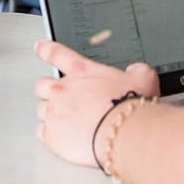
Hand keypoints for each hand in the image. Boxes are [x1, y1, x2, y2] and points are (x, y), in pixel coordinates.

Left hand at [34, 40, 158, 166]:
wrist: (124, 132)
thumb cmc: (131, 106)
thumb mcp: (143, 77)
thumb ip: (137, 70)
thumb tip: (137, 70)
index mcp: (82, 71)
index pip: (57, 53)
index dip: (46, 49)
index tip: (40, 47)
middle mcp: (63, 89)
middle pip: (41, 84)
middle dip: (47, 89)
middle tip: (58, 96)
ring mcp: (55, 111)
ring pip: (41, 109)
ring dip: (49, 112)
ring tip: (63, 120)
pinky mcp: (52, 135)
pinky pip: (41, 132)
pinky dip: (48, 134)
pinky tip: (59, 137)